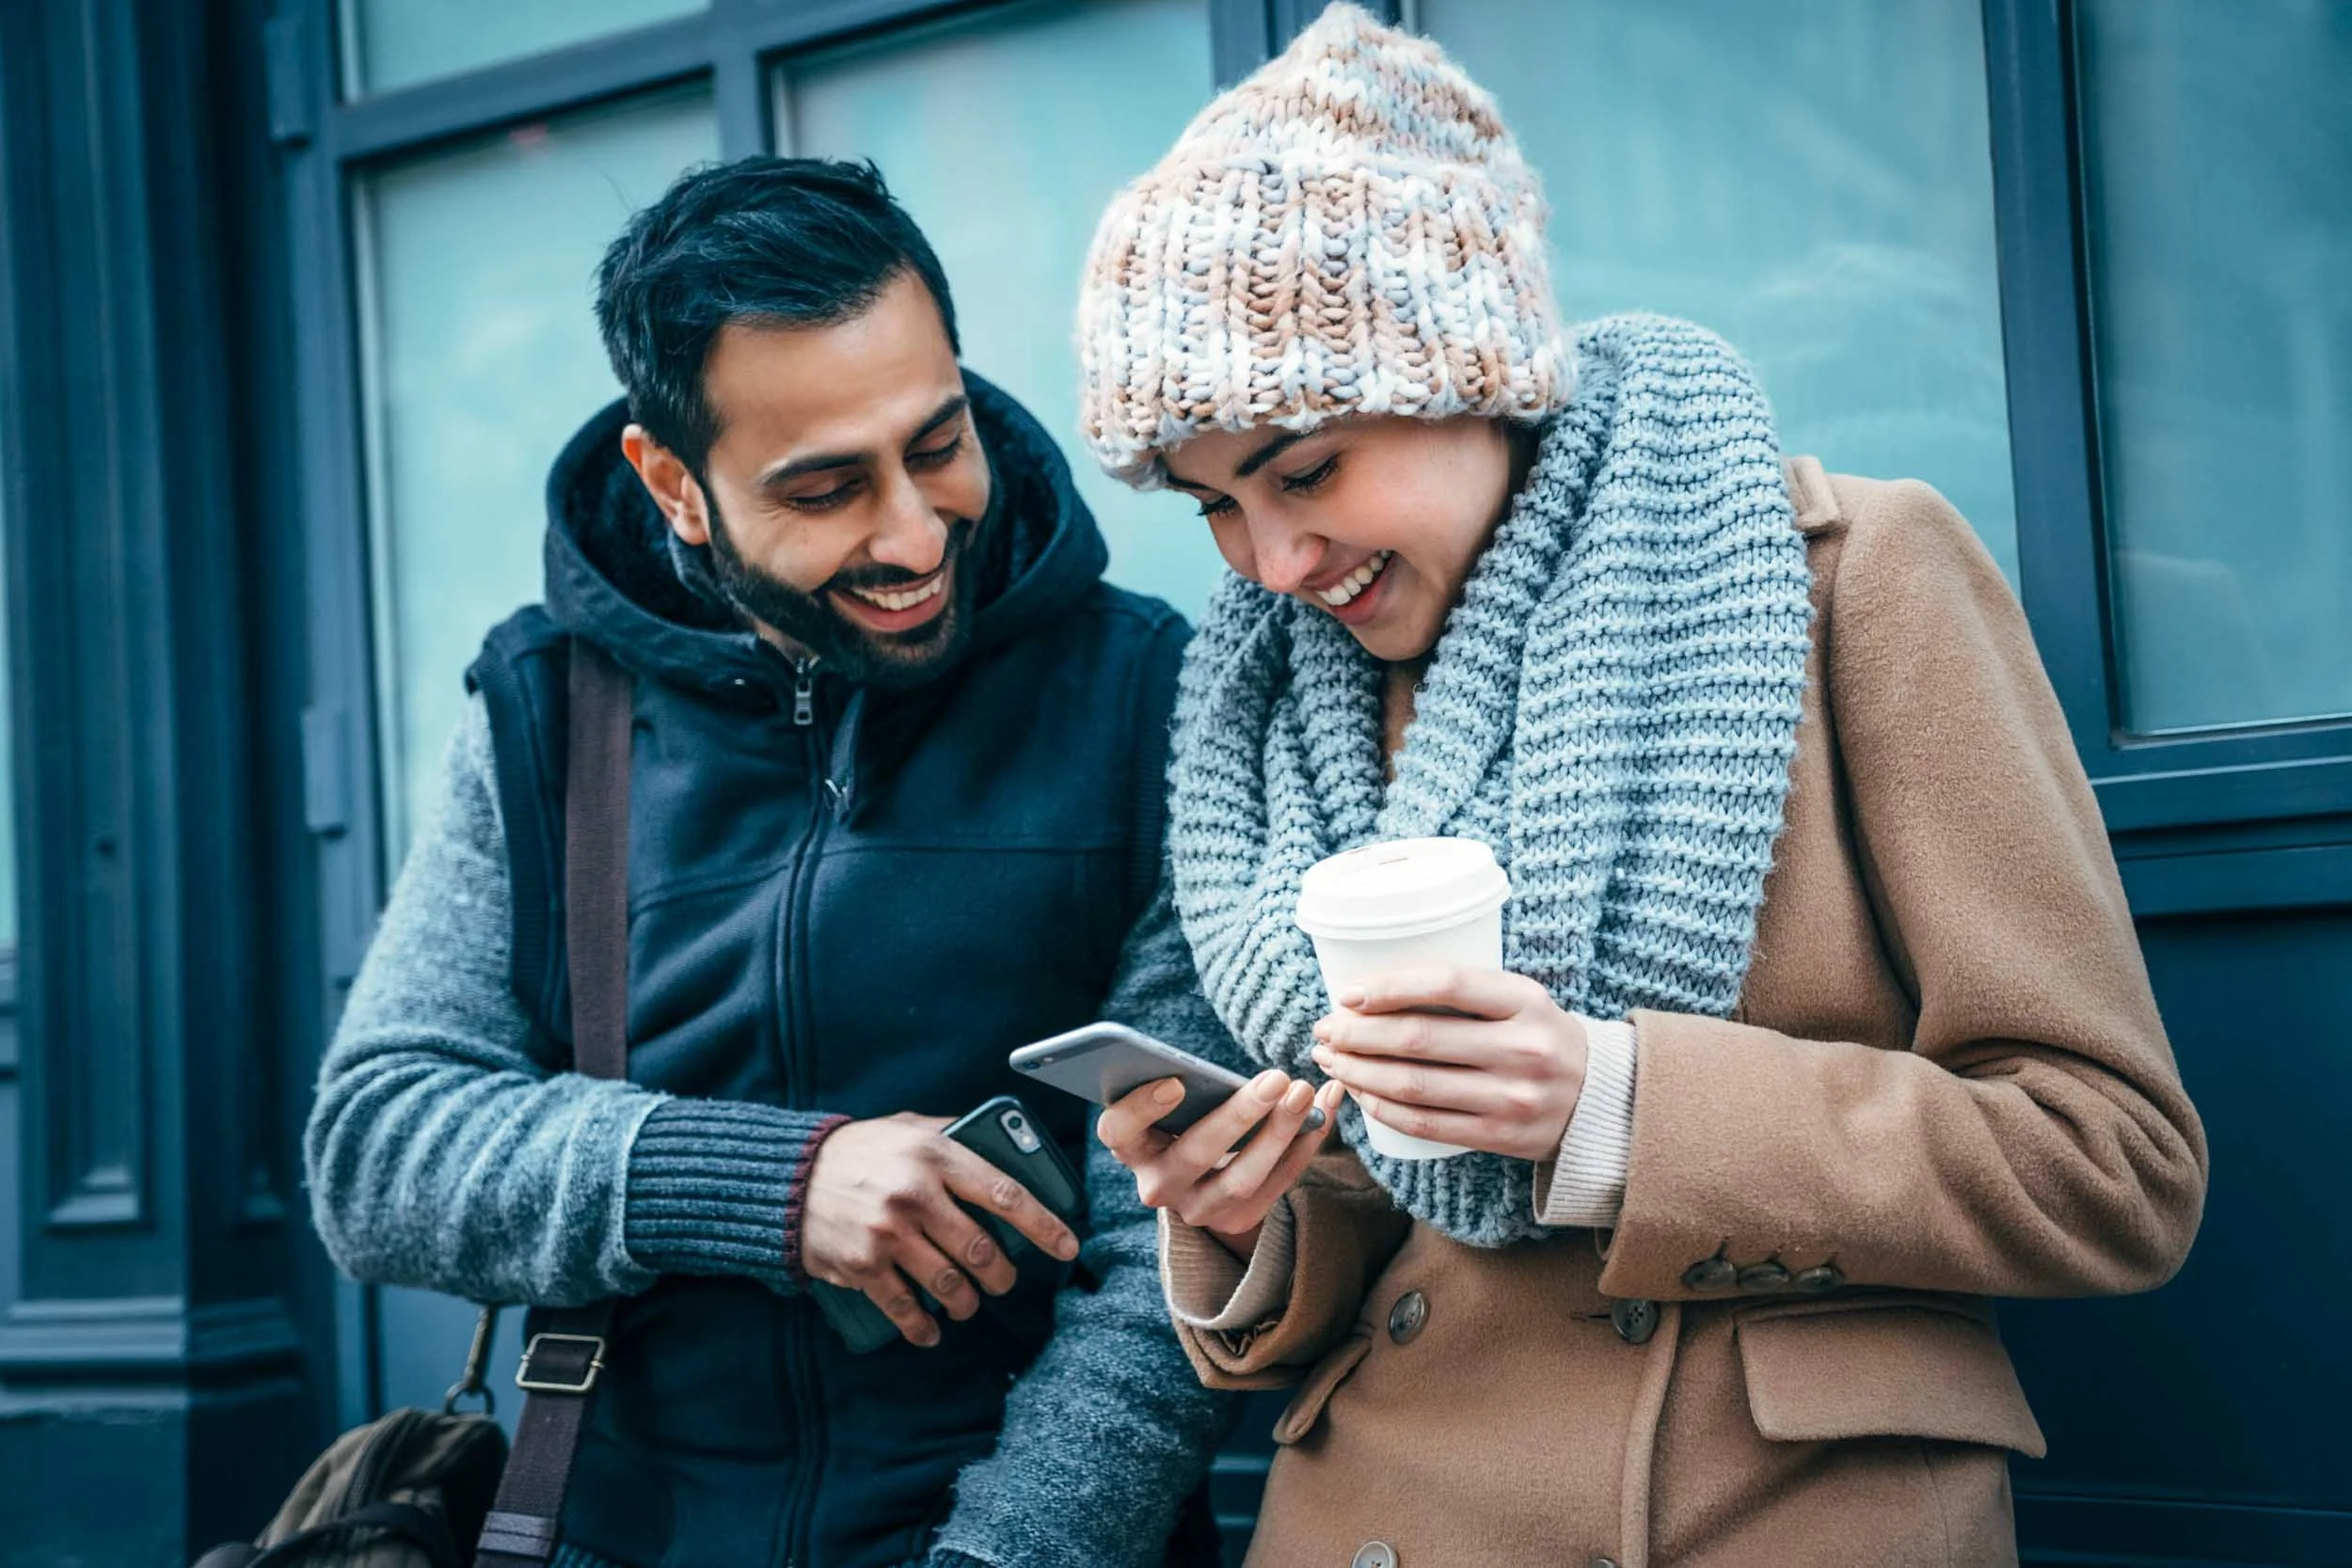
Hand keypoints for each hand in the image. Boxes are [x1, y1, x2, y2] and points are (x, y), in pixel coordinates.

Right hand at [802, 1112, 1079, 1347]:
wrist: (787, 1177)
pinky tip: (930, 1331)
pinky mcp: (863, 1266)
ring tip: (968, 1301)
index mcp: (935, 1155)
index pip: (1004, 1193)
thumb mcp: (906, 1126)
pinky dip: (922, 1327)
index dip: (1042, 1224)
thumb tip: (1001, 1138)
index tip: (1067, 1245)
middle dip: (1002, 1274)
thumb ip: (951, 1132)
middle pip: (981, 1249)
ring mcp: (888, 1234)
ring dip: (967, 1301)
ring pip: (949, 1283)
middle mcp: (915, 1195)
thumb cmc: (858, 1150)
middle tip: (1004, 1280)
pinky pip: (905, 1308)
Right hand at [1096, 1070, 1340, 1258]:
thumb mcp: (1171, 1103)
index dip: (1142, 1108)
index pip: (1119, 1131)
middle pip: (1196, 1153)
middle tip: (1277, 1078)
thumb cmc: (1183, 1116)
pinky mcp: (1236, 1220)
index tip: (1175, 1083)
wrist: (1199, 1176)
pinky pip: (1277, 1184)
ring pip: (1242, 1178)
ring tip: (1305, 1093)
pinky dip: (1305, 1143)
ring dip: (1280, 1133)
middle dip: (1240, 1115)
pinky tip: (1324, 1108)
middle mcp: (1158, 1185)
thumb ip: (1182, 1082)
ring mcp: (1197, 1209)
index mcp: (1130, 1147)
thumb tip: (1215, 1065)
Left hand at [1310, 966, 1587, 1160]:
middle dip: (1357, 1034)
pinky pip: (1426, 1124)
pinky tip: (1362, 1093)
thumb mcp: (1521, 999)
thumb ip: (1465, 991)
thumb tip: (1371, 991)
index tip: (1349, 994)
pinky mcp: (1500, 1136)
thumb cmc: (1539, 1035)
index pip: (1446, 983)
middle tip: (1325, 1029)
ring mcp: (1512, 1097)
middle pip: (1418, 1038)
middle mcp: (1522, 1048)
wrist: (1599, 1098)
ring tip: (1332, 1059)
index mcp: (1526, 1000)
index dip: (1389, 987)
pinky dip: (1384, 1108)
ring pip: (1413, 1085)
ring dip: (1359, 1071)